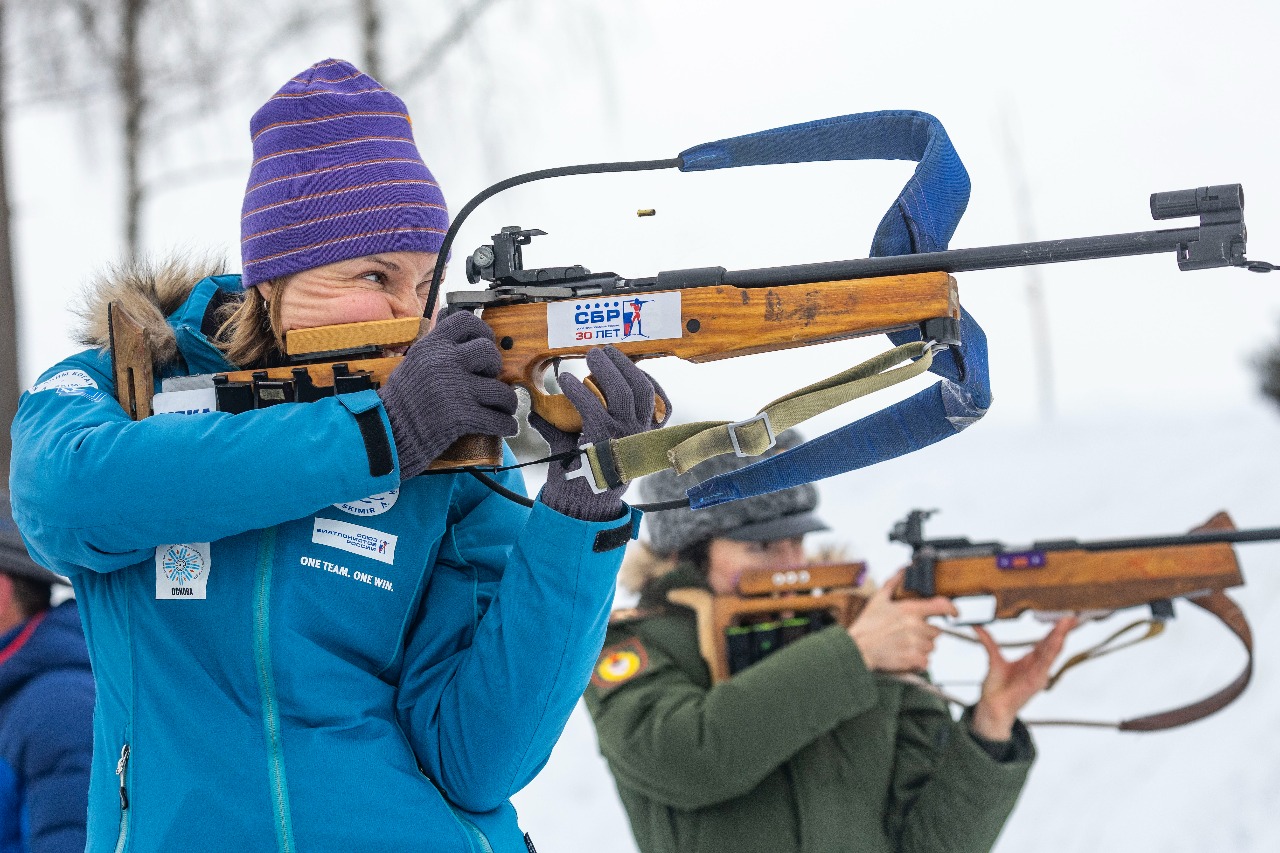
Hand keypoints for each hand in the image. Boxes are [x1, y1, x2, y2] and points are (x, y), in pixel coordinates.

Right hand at [377, 311, 518, 476]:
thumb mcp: (413, 363)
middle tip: (490, 379)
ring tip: (503, 407)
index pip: (466, 321)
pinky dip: (506, 425)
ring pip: (501, 390)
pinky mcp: (462, 416)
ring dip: (506, 401)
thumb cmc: (399, 401)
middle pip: (489, 353)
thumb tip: (452, 324)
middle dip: (495, 367)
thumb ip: (435, 348)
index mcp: (431, 346)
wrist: (385, 433)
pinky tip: (506, 426)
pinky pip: (498, 418)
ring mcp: (456, 389)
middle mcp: (445, 362)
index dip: (483, 330)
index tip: (486, 342)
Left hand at [531, 346, 670, 520]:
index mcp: (645, 438)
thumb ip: (579, 429)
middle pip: (641, 388)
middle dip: (623, 364)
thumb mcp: (595, 449)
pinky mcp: (603, 438)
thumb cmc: (587, 476)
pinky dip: (576, 389)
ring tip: (590, 356)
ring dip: (605, 368)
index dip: (646, 380)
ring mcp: (624, 436)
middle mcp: (640, 435)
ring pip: (623, 391)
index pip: (660, 404)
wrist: (579, 507)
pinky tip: (564, 380)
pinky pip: (592, 405)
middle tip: (603, 352)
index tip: (631, 366)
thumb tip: (542, 408)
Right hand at [847, 569, 957, 671]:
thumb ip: (893, 583)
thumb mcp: (878, 600)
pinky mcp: (913, 659)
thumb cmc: (866, 626)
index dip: (952, 609)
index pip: (941, 606)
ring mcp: (916, 643)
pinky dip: (917, 662)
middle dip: (925, 633)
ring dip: (921, 648)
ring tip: (903, 645)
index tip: (955, 613)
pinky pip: (925, 661)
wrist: (857, 649)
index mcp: (910, 609)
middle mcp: (916, 626)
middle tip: (908, 634)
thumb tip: (903, 569)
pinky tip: (904, 656)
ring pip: (931, 647)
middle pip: (936, 631)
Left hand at [969, 616, 1077, 740]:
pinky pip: (1045, 663)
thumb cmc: (996, 687)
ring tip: (1067, 624)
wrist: (992, 706)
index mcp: (1031, 660)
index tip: (1064, 617)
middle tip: (1072, 616)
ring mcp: (1039, 674)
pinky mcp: (1036, 681)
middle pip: (1053, 645)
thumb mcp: (993, 658)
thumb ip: (988, 641)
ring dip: (1060, 637)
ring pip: (1052, 652)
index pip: (1046, 642)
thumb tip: (976, 626)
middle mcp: (1038, 666)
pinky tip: (1057, 641)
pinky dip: (1052, 651)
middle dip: (1063, 630)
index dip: (1055, 630)